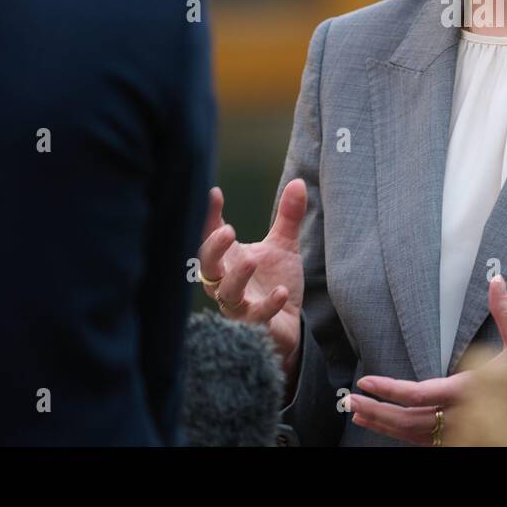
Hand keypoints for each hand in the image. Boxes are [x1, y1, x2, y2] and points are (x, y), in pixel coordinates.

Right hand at [197, 181, 306, 378]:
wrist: (288, 323)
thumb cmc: (275, 281)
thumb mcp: (283, 246)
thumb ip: (288, 216)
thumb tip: (299, 181)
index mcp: (229, 259)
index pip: (210, 236)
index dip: (208, 216)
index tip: (213, 193)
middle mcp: (226, 282)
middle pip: (206, 266)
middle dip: (213, 248)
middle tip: (227, 230)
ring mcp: (239, 305)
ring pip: (226, 294)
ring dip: (237, 277)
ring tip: (252, 260)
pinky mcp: (255, 325)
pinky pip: (256, 316)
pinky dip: (268, 305)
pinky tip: (281, 292)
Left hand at [347, 274, 506, 444]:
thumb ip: (506, 313)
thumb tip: (495, 279)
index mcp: (471, 392)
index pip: (421, 395)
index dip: (391, 390)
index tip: (366, 383)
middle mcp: (462, 417)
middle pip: (409, 421)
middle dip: (378, 412)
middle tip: (351, 402)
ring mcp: (461, 434)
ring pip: (413, 436)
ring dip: (384, 426)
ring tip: (358, 414)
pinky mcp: (462, 440)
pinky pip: (424, 442)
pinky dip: (401, 434)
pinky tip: (387, 426)